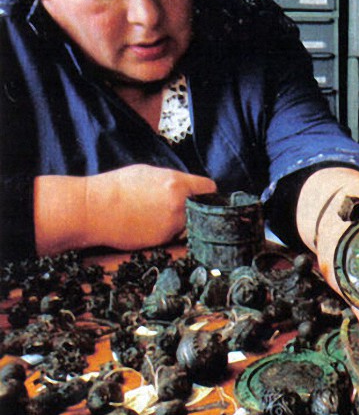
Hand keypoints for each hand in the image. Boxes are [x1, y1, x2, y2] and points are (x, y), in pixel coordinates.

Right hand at [85, 165, 216, 249]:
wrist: (93, 210)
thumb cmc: (115, 187)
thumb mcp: (148, 173)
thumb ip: (172, 181)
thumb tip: (186, 186)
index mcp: (177, 184)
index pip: (209, 188)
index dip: (206, 192)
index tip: (202, 195)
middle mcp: (179, 205)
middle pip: (203, 209)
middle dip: (196, 208)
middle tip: (182, 208)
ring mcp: (172, 225)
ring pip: (190, 225)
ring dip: (183, 222)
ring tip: (161, 217)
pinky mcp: (162, 241)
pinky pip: (174, 236)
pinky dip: (168, 233)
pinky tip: (151, 226)